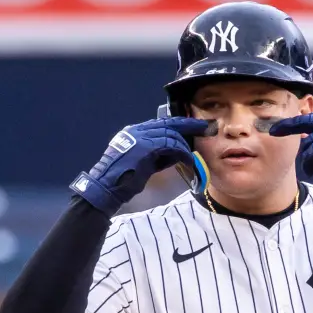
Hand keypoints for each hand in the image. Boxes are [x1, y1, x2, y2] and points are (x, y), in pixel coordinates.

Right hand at [70, 117, 212, 215]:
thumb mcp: (141, 164)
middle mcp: (136, 131)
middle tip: (206, 126)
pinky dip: (183, 154)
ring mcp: (139, 137)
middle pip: (169, 123)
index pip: (161, 124)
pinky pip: (171, 146)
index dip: (179, 124)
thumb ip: (156, 155)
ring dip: (185, 147)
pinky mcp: (145, 148)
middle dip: (189, 125)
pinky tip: (189, 162)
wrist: (105, 189)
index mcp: (133, 132)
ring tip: (194, 158)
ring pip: (171, 135)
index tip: (194, 126)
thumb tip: (177, 153)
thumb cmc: (122, 182)